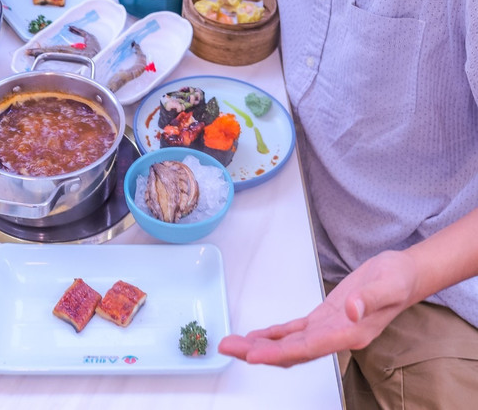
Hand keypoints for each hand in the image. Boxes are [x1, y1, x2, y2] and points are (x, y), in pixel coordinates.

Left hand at [218, 250, 417, 367]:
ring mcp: (329, 329)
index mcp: (349, 333)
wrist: (405, 276)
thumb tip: (351, 309)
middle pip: (291, 351)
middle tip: (228, 347)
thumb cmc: (398, 280)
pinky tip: (259, 336)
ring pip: (289, 343)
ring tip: (233, 344)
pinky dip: (275, 335)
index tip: (253, 357)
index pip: (307, 348)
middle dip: (258, 352)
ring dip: (260, 345)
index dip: (278, 353)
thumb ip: (369, 299)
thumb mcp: (388, 284)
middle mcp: (336, 336)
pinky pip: (295, 331)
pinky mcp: (325, 318)